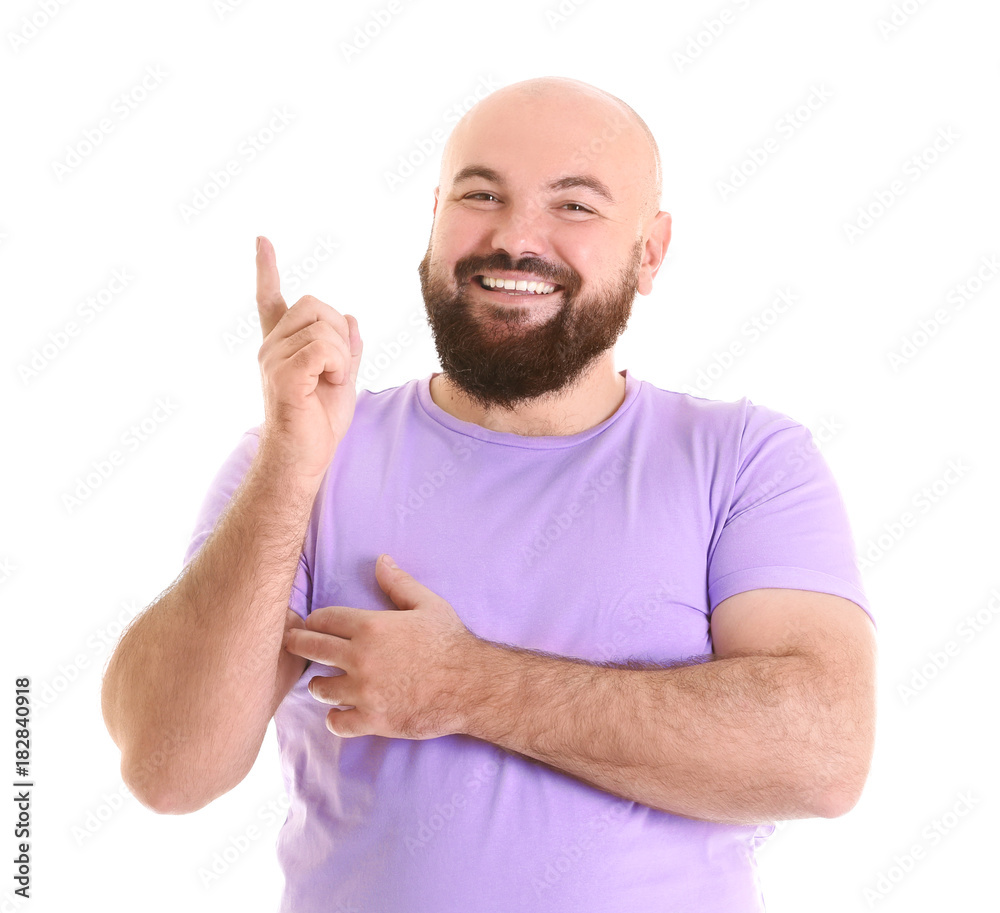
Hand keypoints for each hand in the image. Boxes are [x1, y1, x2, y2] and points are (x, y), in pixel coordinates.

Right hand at [255, 235, 363, 482]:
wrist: (305, 458)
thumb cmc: (318, 425)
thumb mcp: (342, 380)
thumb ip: (346, 350)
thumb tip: (353, 319)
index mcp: (282, 347)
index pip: (270, 300)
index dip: (266, 269)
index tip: (261, 240)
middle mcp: (271, 347)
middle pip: (317, 305)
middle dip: (340, 334)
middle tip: (335, 370)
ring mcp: (272, 359)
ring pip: (325, 329)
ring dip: (341, 356)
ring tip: (328, 383)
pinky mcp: (282, 374)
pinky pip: (322, 348)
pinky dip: (336, 365)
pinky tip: (328, 383)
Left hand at [283, 555, 480, 738]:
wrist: (471, 684)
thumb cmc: (450, 641)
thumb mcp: (427, 604)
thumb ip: (398, 583)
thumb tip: (381, 560)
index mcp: (370, 627)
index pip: (323, 619)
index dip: (315, 620)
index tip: (312, 624)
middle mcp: (360, 658)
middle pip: (311, 649)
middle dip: (298, 644)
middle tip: (292, 644)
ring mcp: (364, 692)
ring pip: (320, 688)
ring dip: (320, 684)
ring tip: (326, 683)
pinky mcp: (372, 720)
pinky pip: (336, 722)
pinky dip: (336, 718)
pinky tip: (341, 712)